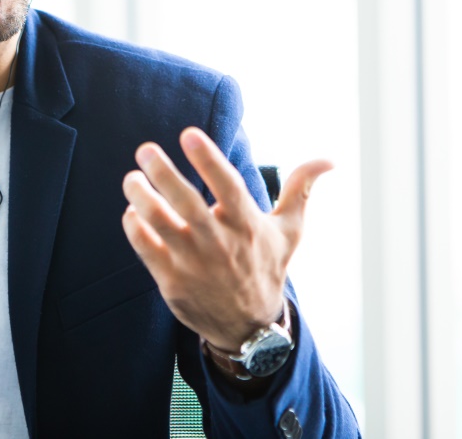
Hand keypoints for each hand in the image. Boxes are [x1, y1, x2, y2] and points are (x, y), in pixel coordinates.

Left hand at [121, 127, 332, 351]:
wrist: (248, 326)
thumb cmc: (266, 266)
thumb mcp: (289, 230)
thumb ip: (301, 190)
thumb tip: (329, 160)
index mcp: (247, 225)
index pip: (227, 186)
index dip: (209, 159)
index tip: (189, 134)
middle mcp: (220, 243)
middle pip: (187, 203)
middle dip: (164, 173)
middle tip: (145, 150)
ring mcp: (193, 263)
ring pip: (160, 225)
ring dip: (142, 198)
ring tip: (132, 179)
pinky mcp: (171, 281)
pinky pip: (146, 249)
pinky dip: (135, 228)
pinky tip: (133, 211)